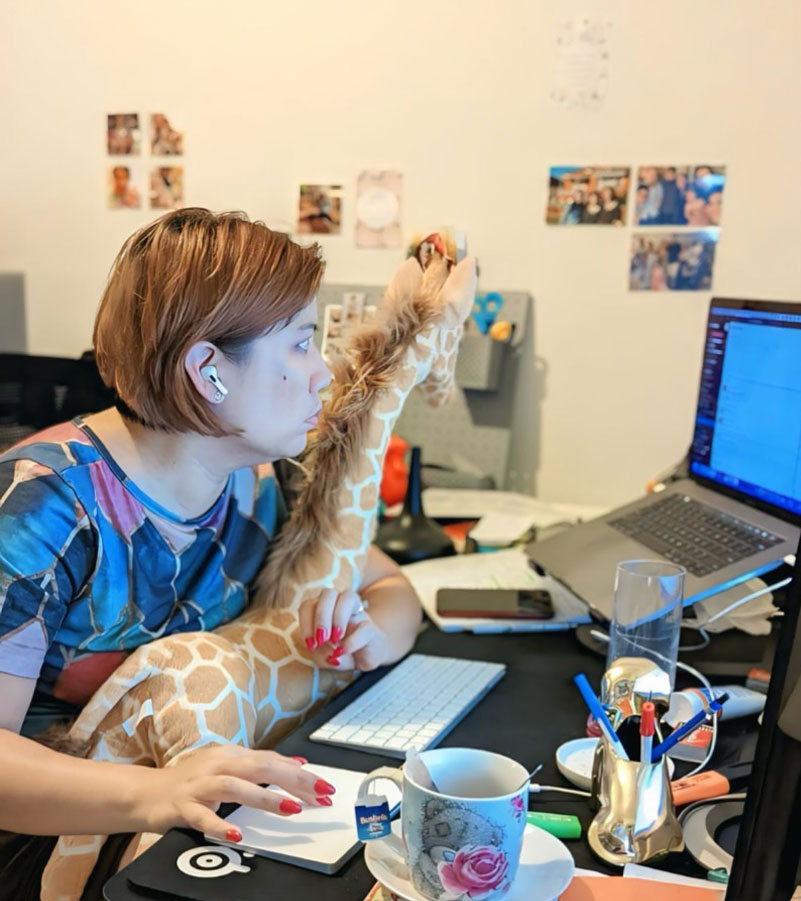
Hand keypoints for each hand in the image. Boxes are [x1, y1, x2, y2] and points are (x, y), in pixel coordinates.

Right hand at [140, 745, 336, 841]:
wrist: (146, 792)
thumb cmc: (192, 782)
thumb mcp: (228, 768)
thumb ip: (260, 765)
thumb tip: (298, 764)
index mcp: (232, 755)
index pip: (272, 760)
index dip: (300, 773)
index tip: (325, 787)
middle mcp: (218, 765)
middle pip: (261, 767)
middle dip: (294, 780)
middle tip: (320, 793)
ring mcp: (200, 785)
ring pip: (235, 787)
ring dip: (265, 797)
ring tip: (291, 808)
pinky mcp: (183, 807)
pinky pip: (203, 817)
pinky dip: (220, 825)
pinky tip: (237, 834)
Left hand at [299, 589, 389, 671]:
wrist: (364, 661)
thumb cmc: (339, 653)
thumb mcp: (323, 658)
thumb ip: (321, 654)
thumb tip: (329, 650)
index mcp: (322, 609)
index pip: (309, 605)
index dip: (306, 622)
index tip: (310, 644)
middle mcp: (339, 605)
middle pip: (328, 594)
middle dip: (321, 616)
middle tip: (320, 639)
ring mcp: (357, 614)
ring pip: (348, 597)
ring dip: (338, 618)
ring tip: (334, 640)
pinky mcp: (372, 628)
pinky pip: (364, 626)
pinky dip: (352, 641)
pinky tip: (344, 651)